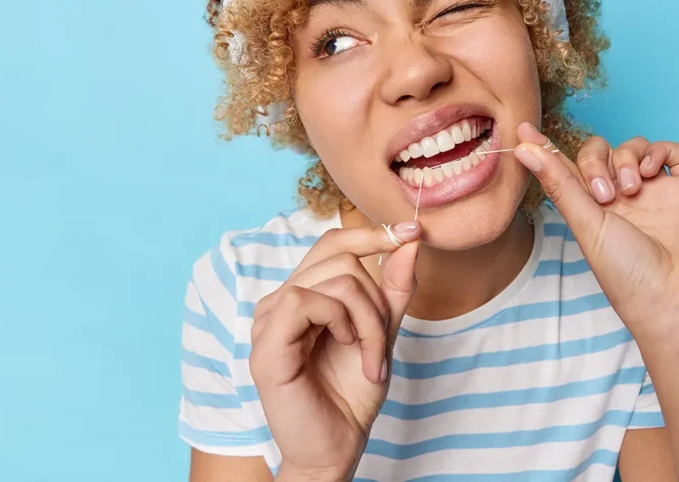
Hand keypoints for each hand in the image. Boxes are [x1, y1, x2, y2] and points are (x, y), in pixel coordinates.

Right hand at [250, 222, 420, 481]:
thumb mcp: (382, 331)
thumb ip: (393, 288)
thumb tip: (409, 238)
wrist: (338, 446)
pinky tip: (345, 349)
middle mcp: (279, 302)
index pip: (332, 243)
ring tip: (368, 357)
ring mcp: (267, 320)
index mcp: (301, 296)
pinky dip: (342, 323)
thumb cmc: (351, 393)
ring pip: (333, 280)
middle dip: (376, 300)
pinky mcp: (265, 343)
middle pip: (340, 258)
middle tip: (380, 344)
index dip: (370, 233)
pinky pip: (307, 300)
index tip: (413, 231)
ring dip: (367, 320)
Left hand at [513, 122, 678, 349]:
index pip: (569, 171)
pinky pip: (674, 151)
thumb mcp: (587, 227)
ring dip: (624, 158)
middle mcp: (626, 201)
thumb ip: (559, 183)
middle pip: (601, 154)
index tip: (523, 129)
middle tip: (603, 195)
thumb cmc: (632, 278)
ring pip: (634, 147)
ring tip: (630, 190)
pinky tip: (649, 173)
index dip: (548, 150)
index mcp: (596, 214)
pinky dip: (657, 151)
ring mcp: (660, 193)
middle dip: (595, 161)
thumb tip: (522, 147)